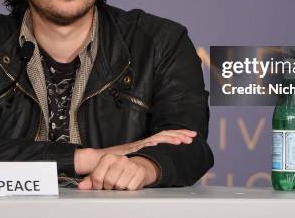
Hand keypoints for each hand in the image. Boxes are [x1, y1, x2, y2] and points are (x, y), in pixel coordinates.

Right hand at [74, 129, 195, 174]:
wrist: (101, 159)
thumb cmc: (118, 161)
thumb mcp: (136, 159)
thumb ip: (146, 158)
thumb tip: (157, 160)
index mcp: (147, 143)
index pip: (165, 136)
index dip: (178, 135)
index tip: (190, 136)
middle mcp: (145, 142)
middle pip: (165, 134)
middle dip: (180, 134)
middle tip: (193, 135)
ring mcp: (140, 144)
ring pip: (159, 137)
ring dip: (172, 138)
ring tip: (183, 140)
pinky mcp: (134, 148)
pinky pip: (147, 144)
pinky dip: (156, 143)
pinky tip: (164, 143)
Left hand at [77, 154, 158, 189]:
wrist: (136, 166)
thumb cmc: (117, 170)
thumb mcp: (103, 172)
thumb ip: (91, 179)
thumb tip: (81, 186)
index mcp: (108, 157)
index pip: (97, 177)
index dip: (98, 185)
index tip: (101, 185)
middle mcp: (120, 159)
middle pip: (109, 182)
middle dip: (109, 187)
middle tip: (112, 185)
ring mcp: (131, 165)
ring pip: (119, 186)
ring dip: (119, 189)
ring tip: (120, 183)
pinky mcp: (139, 172)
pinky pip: (130, 188)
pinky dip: (128, 189)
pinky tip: (128, 183)